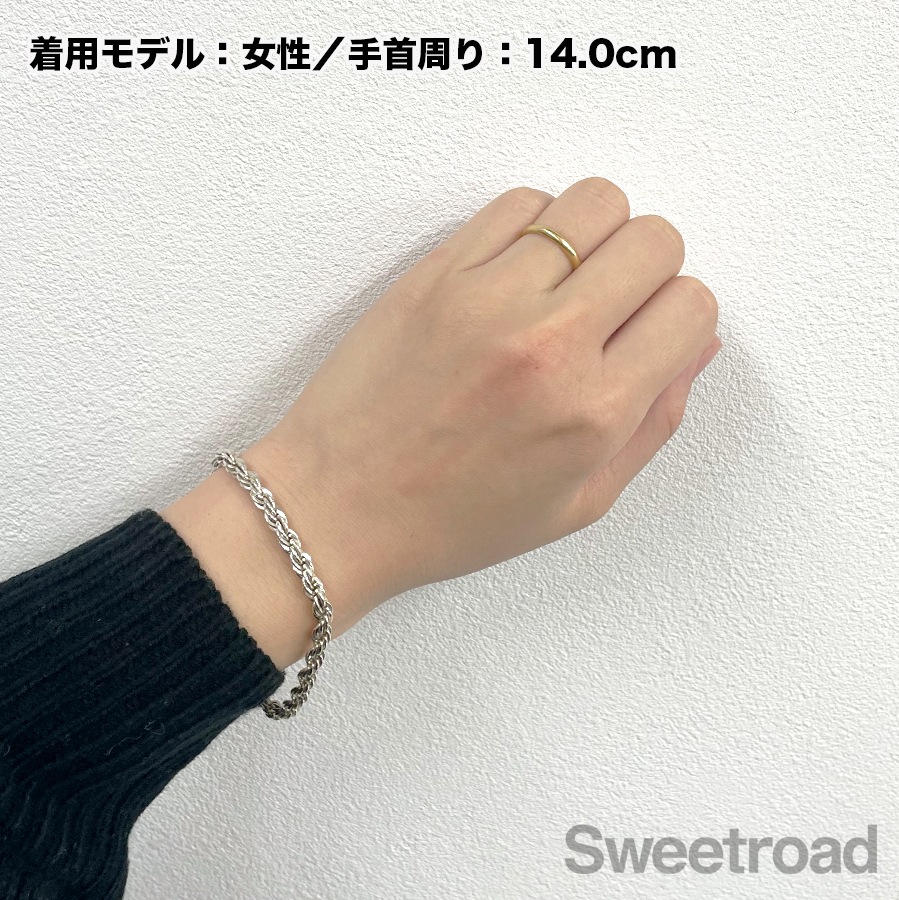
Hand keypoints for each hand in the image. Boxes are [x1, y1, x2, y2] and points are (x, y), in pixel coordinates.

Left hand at [164, 179, 719, 668]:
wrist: (337, 507)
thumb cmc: (451, 520)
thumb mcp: (577, 503)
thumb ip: (652, 423)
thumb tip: (694, 344)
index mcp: (593, 412)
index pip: (691, 307)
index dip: (680, 317)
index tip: (651, 332)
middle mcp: (548, 344)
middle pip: (654, 240)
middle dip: (649, 270)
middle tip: (611, 306)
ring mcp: (486, 298)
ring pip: (593, 203)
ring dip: (596, 237)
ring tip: (566, 282)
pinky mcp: (435, 272)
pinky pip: (519, 202)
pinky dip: (535, 225)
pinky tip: (516, 270)